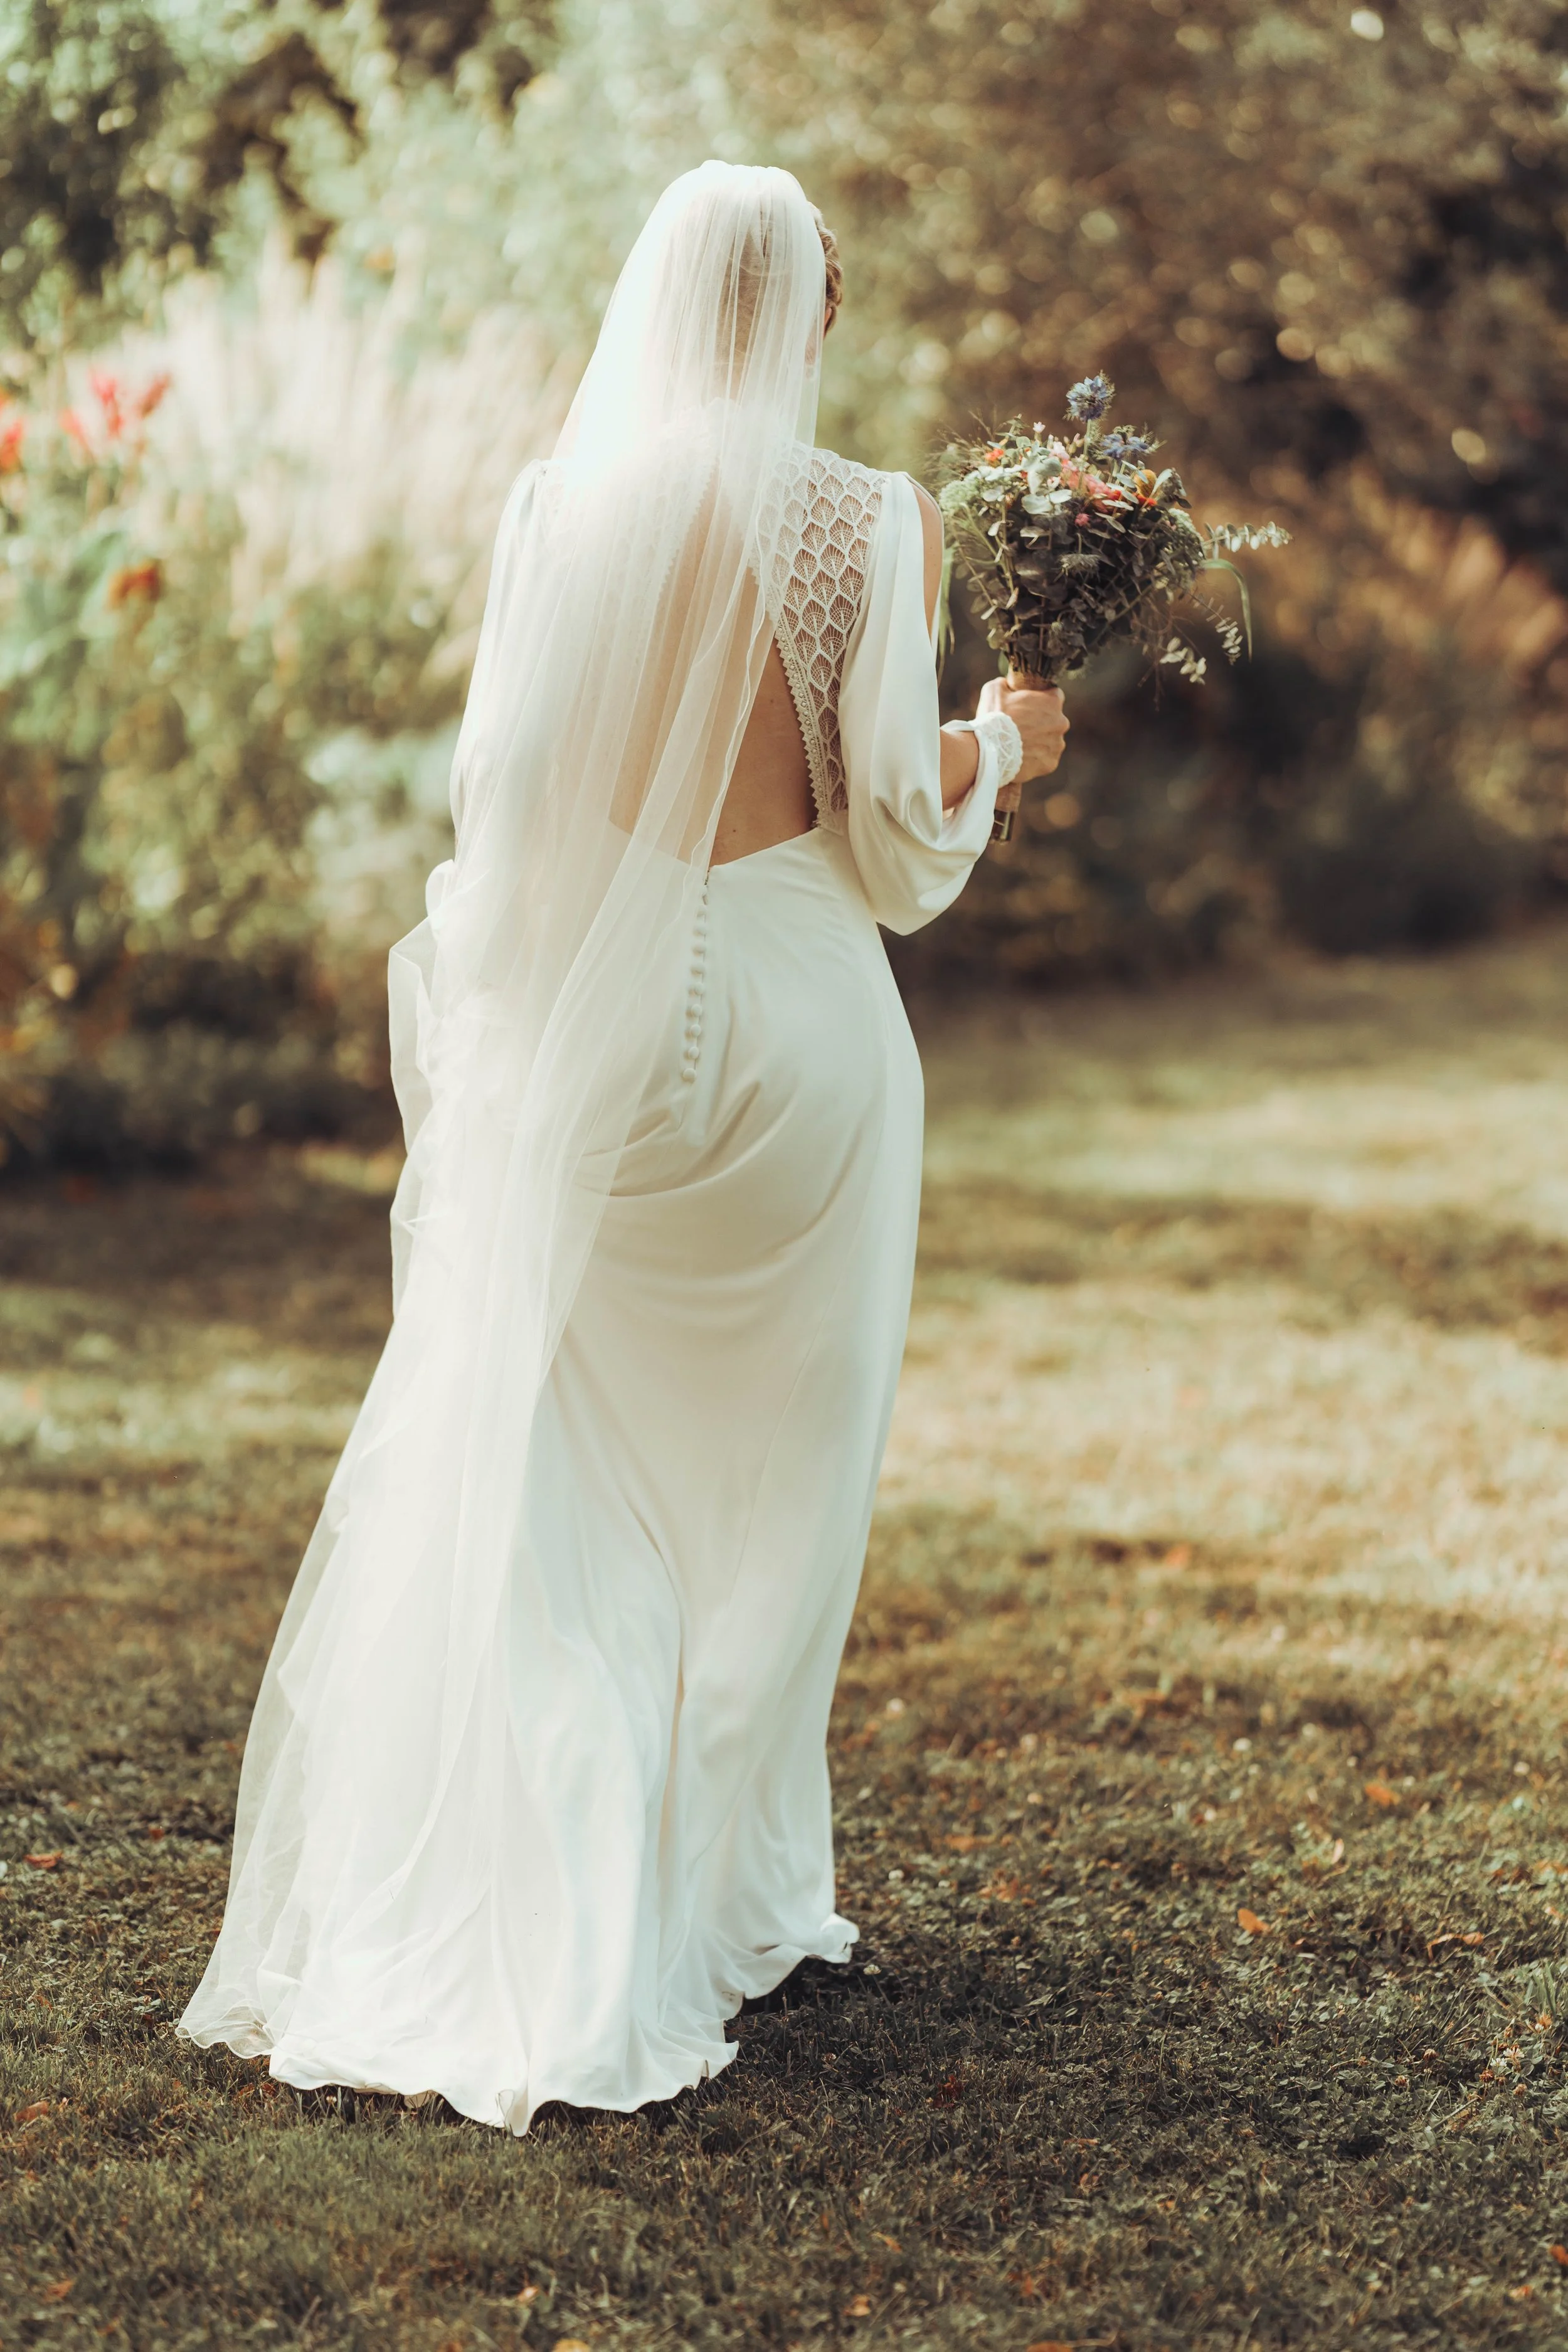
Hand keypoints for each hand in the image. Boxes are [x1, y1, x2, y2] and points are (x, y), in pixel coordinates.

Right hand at [978, 674, 1068, 811]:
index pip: (1055, 695)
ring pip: (1051, 741)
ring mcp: (1057, 745)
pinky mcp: (1050, 764)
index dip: (1041, 699)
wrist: (988, 752)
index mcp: (1052, 702)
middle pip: (1054, 720)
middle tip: (1022, 727)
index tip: (1030, 705)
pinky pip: (1046, 759)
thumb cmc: (993, 718)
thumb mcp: (995, 689)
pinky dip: (1036, 759)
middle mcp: (1061, 723)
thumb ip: (1006, 683)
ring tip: (1020, 745)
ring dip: (1040, 741)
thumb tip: (1007, 684)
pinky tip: (1022, 758)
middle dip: (1041, 722)